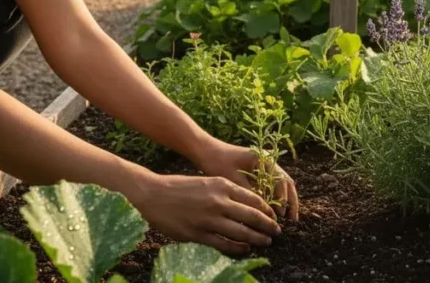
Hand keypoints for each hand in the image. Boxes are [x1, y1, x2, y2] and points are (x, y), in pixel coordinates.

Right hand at [132, 172, 281, 255]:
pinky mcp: (198, 234)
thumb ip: (225, 191)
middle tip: (277, 232)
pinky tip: (245, 249)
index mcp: (222, 185)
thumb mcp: (207, 181)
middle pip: (252, 216)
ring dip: (256, 239)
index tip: (273, 216)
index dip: (267, 209)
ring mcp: (209, 219)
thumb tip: (246, 204)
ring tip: (265, 242)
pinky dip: (237, 248)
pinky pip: (224, 244)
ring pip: (241, 232)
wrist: (153, 195)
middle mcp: (218, 202)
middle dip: (267, 226)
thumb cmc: (180, 187)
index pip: (253, 199)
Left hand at [199, 140, 299, 221]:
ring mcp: (265, 165)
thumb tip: (265, 214)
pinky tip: (273, 210)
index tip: (280, 214)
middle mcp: (268, 160)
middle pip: (286, 182)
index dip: (283, 198)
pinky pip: (271, 185)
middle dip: (290, 201)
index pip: (281, 180)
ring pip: (281, 184)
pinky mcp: (259, 171)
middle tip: (293, 219)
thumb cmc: (218, 163)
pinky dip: (274, 197)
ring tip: (286, 217)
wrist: (205, 151)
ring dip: (284, 200)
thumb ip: (251, 195)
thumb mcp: (234, 181)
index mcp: (265, 159)